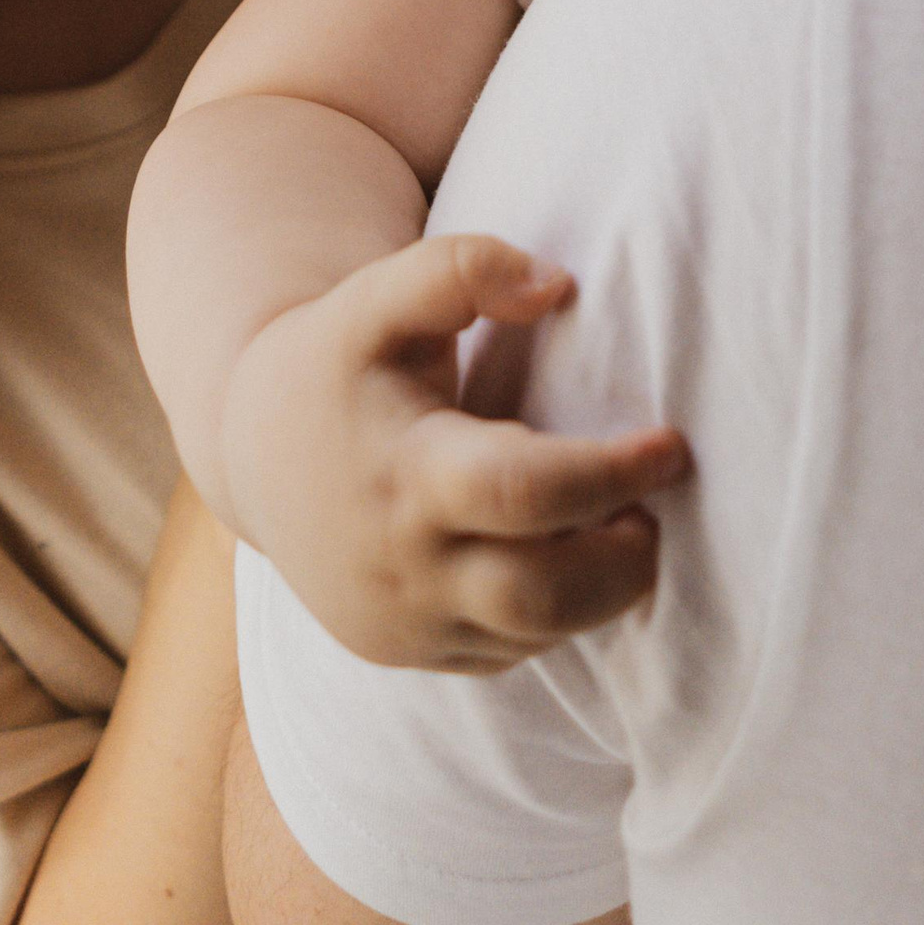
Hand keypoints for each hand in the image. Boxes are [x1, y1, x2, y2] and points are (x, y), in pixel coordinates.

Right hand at [221, 232, 690, 672]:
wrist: (251, 448)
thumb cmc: (336, 357)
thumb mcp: (380, 296)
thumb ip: (461, 270)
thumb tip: (557, 285)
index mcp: (404, 474)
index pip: (526, 491)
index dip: (611, 472)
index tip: (672, 445)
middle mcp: (403, 567)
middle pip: (542, 595)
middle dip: (624, 564)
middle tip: (656, 508)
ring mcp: (404, 624)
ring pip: (532, 637)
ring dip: (598, 594)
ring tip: (625, 528)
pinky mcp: (409, 654)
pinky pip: (504, 652)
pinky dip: (551, 614)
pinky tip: (568, 556)